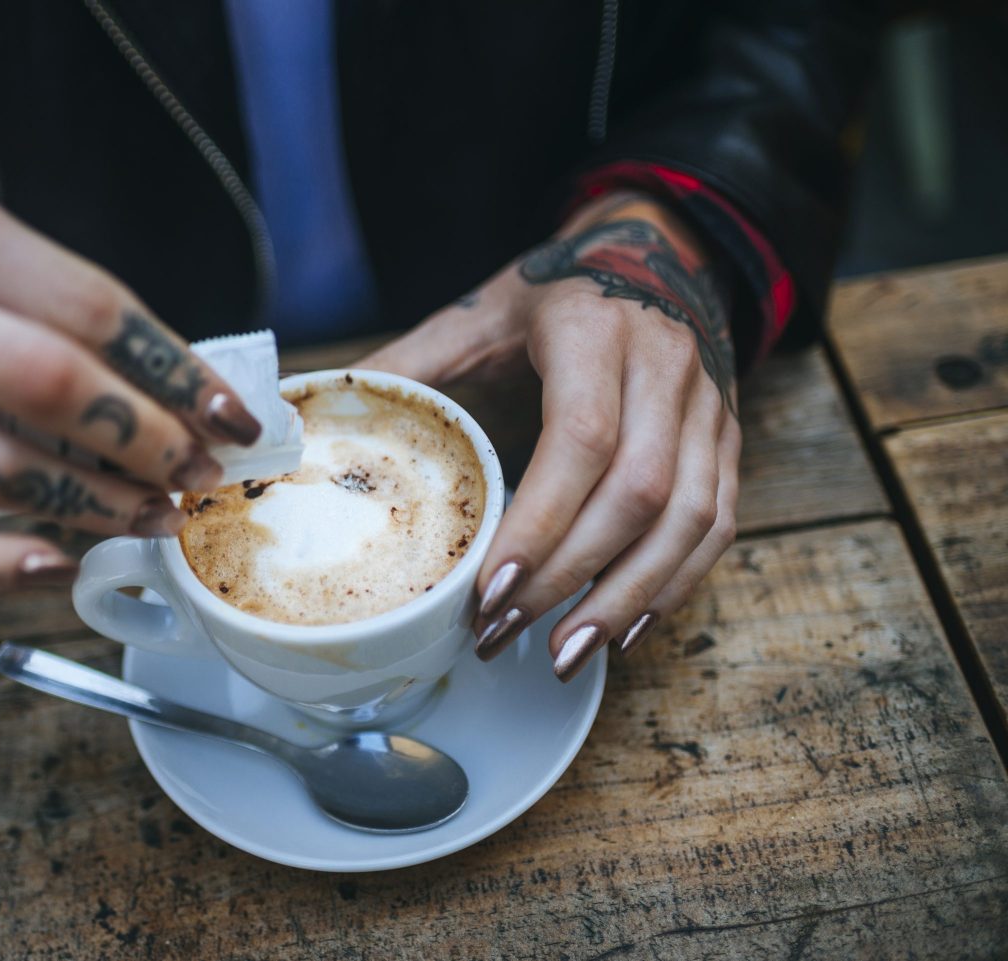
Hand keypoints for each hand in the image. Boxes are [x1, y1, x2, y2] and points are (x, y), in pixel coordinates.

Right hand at [0, 170, 260, 592]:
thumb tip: (177, 397)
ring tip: (147, 518)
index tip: (230, 417)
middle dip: (145, 444)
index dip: (176, 372)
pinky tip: (53, 567)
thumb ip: (48, 305)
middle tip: (194, 476)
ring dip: (90, 508)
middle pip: (45, 384)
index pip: (87, 304)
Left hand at [360, 192, 739, 679]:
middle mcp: (665, 368)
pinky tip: (626, 627)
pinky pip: (718, 523)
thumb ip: (406, 368)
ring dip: (628, 598)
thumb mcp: (475, 316)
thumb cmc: (553, 292)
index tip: (489, 590)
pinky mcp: (728, 440)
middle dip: (570, 580)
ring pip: (690, 519)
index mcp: (594, 332)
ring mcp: (707, 408)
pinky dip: (676, 584)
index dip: (540, 524)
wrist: (652, 253)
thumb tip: (314, 424)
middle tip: (505, 636)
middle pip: (638, 494)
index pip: (582, 440)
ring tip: (566, 655)